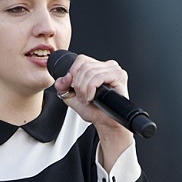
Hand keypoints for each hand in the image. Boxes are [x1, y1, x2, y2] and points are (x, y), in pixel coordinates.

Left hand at [55, 54, 133, 169]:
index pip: (81, 59)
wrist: (104, 122)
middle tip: (82, 97)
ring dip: (84, 89)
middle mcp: (106, 66)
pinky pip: (99, 77)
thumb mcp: (70, 97)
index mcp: (96, 67)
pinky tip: (92, 98)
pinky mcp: (119, 76)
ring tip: (87, 99)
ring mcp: (114, 69)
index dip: (73, 73)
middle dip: (78, 85)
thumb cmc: (93, 110)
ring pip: (90, 72)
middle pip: (84, 66)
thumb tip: (65, 77)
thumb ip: (62, 86)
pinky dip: (91, 89)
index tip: (74, 88)